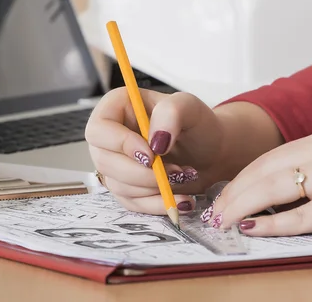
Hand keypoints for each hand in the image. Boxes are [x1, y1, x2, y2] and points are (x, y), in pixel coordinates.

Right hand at [85, 87, 226, 214]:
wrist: (211, 152)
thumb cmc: (197, 124)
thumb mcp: (189, 107)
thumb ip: (170, 113)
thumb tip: (154, 141)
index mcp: (117, 108)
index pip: (99, 129)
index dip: (120, 144)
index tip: (151, 155)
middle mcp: (110, 137)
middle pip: (104, 161)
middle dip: (141, 173)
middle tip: (174, 172)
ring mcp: (115, 164)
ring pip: (118, 186)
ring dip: (153, 188)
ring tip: (183, 177)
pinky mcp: (126, 187)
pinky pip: (132, 203)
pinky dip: (157, 204)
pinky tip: (180, 198)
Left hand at [204, 129, 311, 235]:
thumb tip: (278, 190)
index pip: (267, 159)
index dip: (241, 179)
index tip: (224, 195)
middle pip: (263, 172)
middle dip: (233, 193)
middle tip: (214, 212)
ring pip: (273, 190)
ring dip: (242, 206)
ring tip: (223, 221)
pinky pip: (301, 216)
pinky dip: (272, 224)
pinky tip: (253, 229)